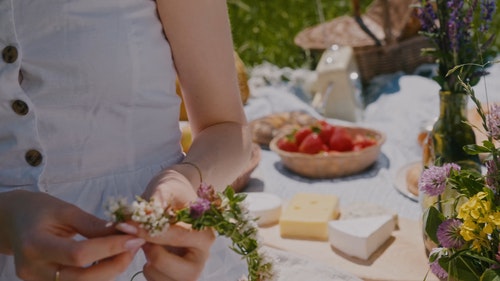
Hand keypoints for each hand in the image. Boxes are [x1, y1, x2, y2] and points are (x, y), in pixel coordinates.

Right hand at [0, 190, 144, 280]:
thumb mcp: (66, 210)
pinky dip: (98, 274)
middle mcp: (34, 269)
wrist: (12, 221)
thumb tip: (125, 232)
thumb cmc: (39, 209)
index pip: (79, 254)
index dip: (110, 248)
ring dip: (110, 270)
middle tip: (135, 245)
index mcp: (35, 245)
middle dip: (116, 263)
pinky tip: (109, 258)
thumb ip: (93, 224)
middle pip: (83, 278)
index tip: (134, 238)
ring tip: (125, 249)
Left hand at [118, 168, 214, 280]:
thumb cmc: (172, 192)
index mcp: (205, 235)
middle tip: (145, 240)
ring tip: (149, 245)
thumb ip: (152, 206)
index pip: (176, 237)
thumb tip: (132, 221)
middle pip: (178, 270)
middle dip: (154, 255)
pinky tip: (151, 253)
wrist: (174, 197)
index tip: (127, 226)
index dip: (149, 233)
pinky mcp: (178, 277)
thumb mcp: (165, 190)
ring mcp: (191, 269)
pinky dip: (149, 270)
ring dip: (150, 265)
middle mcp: (202, 256)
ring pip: (165, 280)